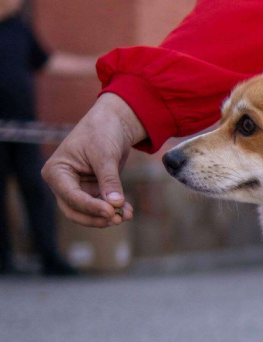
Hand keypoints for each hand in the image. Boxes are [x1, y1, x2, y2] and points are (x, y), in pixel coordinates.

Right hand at [42, 93, 144, 226]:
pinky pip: (101, 206)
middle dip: (96, 217)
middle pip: (74, 210)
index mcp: (56, 171)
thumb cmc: (102, 132)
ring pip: (88, 212)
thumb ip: (109, 180)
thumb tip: (115, 204)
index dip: (90, 207)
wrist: (114, 123)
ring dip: (107, 216)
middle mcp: (63, 183)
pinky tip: (127, 211)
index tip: (111, 211)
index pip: (70, 196)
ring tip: (127, 215)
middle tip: (117, 218)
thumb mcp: (105, 155)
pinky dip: (113, 209)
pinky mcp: (92, 190)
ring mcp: (77, 188)